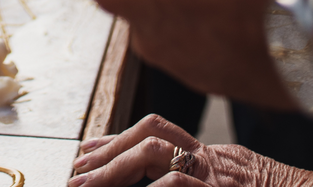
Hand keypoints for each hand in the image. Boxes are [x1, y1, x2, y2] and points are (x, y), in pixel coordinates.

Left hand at [70, 116, 312, 186]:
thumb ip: (203, 182)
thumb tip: (165, 184)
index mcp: (222, 159)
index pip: (160, 133)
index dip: (118, 141)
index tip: (87, 153)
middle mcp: (222, 158)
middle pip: (152, 132)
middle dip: (107, 150)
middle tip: (75, 173)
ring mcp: (228, 173)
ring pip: (159, 150)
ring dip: (116, 167)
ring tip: (86, 185)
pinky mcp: (237, 186)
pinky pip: (185, 182)